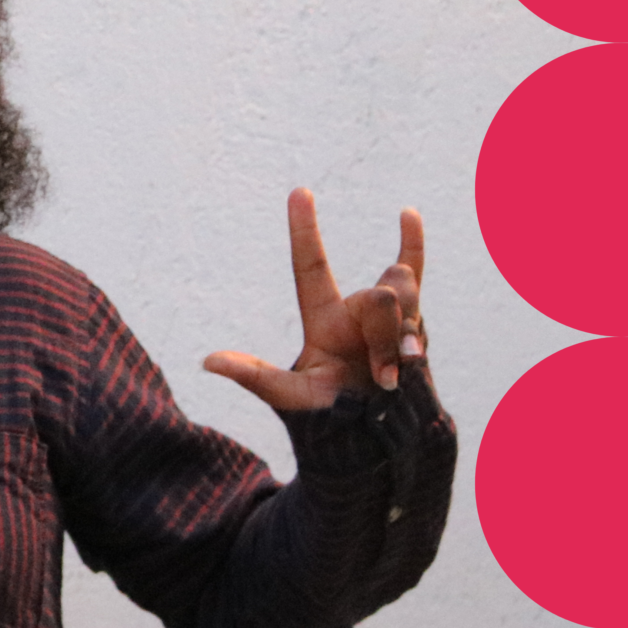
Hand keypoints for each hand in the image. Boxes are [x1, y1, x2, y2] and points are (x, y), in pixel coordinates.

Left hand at [204, 188, 423, 412]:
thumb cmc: (329, 416)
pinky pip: (419, 275)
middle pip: (378, 295)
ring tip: (398, 375)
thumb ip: (256, 376)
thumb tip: (208, 361)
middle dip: (386, 334)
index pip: (312, 265)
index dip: (305, 230)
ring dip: (406, 338)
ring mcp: (392, 315)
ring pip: (405, 297)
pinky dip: (411, 245)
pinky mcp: (419, 325)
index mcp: (324, 317)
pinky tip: (407, 214)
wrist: (377, 435)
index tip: (299, 192)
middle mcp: (357, 309)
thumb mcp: (289, 396)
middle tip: (382, 376)